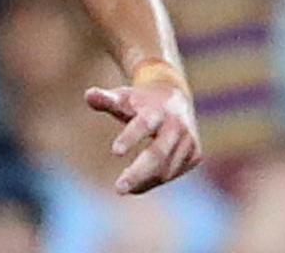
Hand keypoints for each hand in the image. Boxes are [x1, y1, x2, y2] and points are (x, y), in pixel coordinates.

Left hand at [85, 81, 201, 194]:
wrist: (175, 97)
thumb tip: (88, 95)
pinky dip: (154, 181)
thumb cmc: (140, 101)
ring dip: (144, 181)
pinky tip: (139, 184)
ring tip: (123, 187)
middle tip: (119, 189)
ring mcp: (189, 141)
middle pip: (158, 153)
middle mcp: (176, 126)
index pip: (144, 124)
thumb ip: (105, 99)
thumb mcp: (122, 96)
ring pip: (166, 168)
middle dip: (138, 173)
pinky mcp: (195, 154)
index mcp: (157, 109)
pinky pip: (172, 173)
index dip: (130, 137)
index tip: (114, 152)